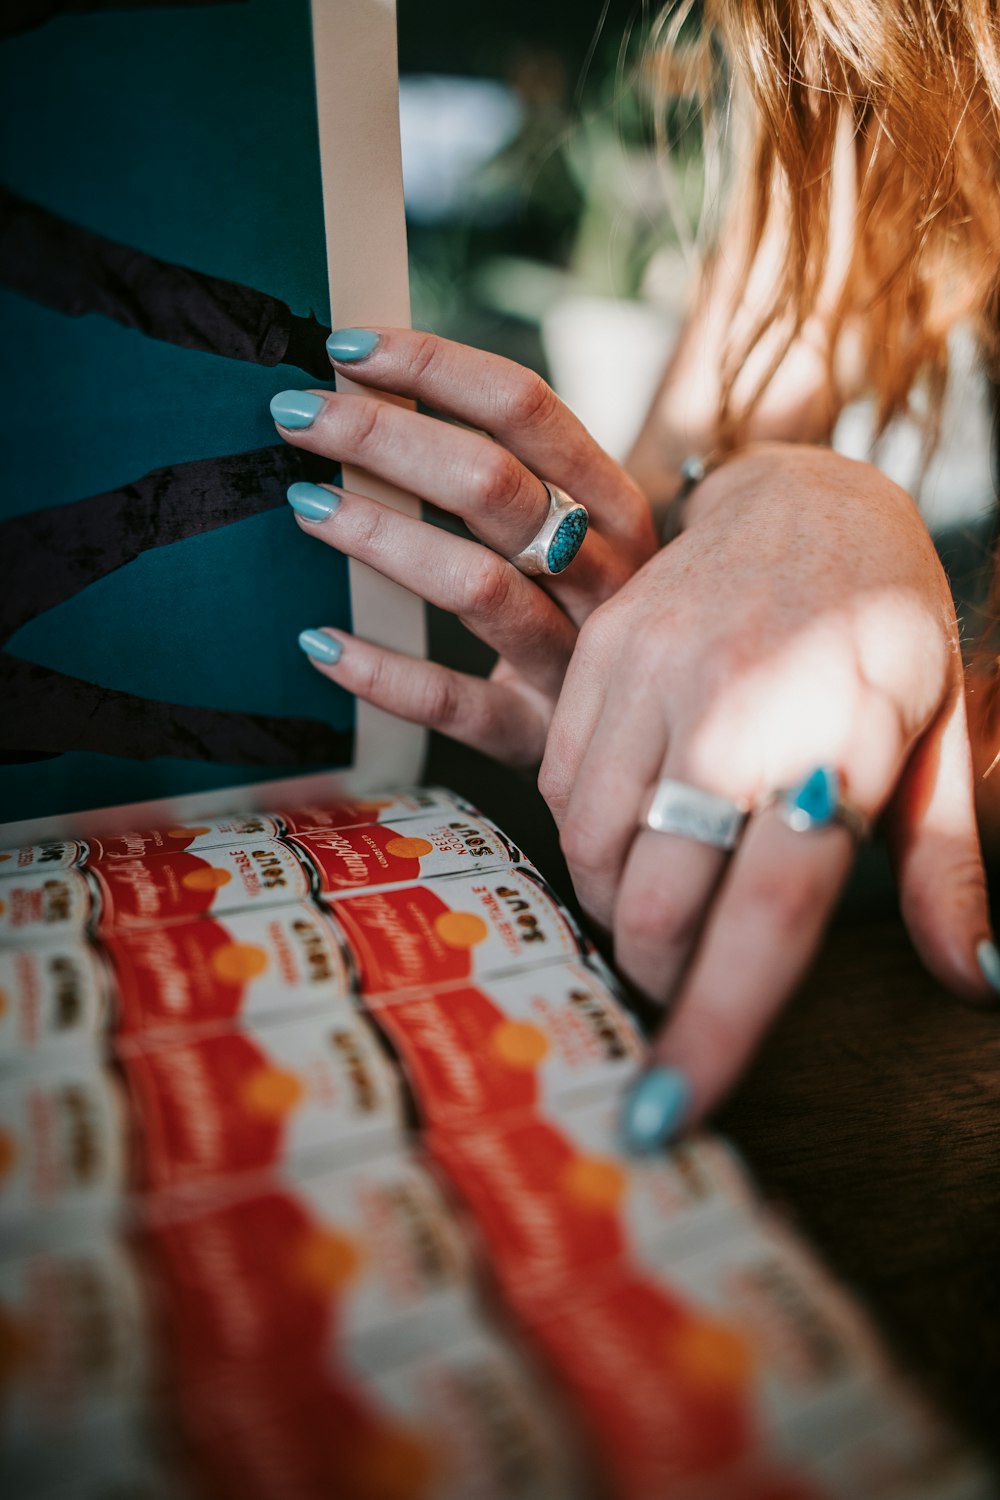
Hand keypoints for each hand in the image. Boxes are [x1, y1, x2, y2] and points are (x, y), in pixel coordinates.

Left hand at [269, 327, 657, 764]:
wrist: (669, 721)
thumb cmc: (588, 607)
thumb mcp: (576, 530)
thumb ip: (510, 475)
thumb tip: (374, 392)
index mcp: (613, 507)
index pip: (527, 410)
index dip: (433, 368)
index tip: (346, 346)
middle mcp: (607, 577)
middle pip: (494, 488)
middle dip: (385, 438)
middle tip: (297, 416)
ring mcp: (574, 660)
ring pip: (476, 587)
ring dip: (381, 536)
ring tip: (306, 504)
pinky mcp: (534, 734)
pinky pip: (453, 703)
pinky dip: (381, 671)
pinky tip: (319, 641)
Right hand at [538, 442, 996, 1140]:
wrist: (808, 496)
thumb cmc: (887, 630)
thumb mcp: (940, 738)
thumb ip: (947, 866)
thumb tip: (981, 982)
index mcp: (838, 744)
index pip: (769, 917)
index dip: (717, 1026)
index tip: (670, 1111)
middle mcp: (736, 710)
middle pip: (662, 903)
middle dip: (664, 974)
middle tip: (690, 976)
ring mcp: (654, 676)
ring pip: (598, 852)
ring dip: (624, 907)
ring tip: (670, 891)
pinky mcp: (601, 655)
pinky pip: (559, 790)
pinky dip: (589, 840)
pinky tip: (636, 825)